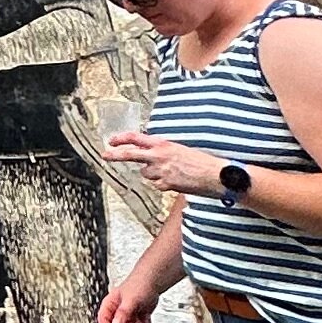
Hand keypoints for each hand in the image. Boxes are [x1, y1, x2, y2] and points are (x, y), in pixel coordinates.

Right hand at [98, 267, 165, 322]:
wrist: (152, 283)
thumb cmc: (139, 285)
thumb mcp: (131, 299)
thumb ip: (123, 312)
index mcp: (109, 305)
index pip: (103, 321)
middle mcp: (115, 313)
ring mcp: (125, 318)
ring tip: (142, 318)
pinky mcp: (134, 321)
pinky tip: (145, 319)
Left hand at [104, 130, 221, 199]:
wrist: (216, 174)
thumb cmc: (202, 161)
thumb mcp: (180, 149)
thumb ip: (163, 150)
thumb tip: (151, 153)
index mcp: (163, 144)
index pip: (136, 138)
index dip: (122, 138)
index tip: (112, 140)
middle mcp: (159, 156)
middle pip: (130, 154)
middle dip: (115, 154)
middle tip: (105, 154)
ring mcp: (162, 171)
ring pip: (145, 173)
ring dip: (151, 173)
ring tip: (170, 172)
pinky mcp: (167, 184)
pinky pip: (157, 184)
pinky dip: (163, 183)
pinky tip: (176, 181)